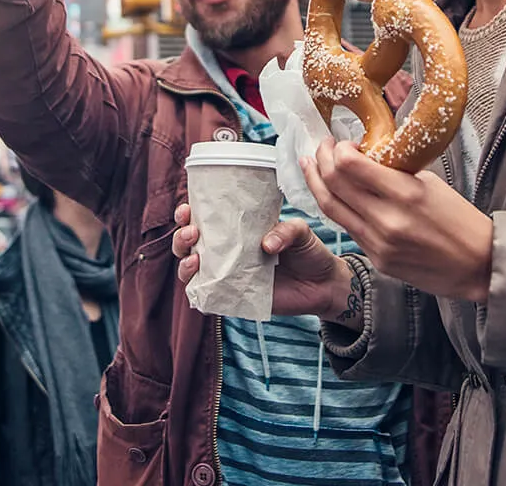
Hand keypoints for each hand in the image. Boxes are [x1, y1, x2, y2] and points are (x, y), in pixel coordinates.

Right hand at [173, 203, 361, 328]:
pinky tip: (201, 283)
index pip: (205, 219)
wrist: (324, 284)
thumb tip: (266, 244)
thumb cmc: (309, 252)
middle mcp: (228, 252)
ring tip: (195, 257)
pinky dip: (200, 292)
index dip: (189, 214)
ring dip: (185, 263)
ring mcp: (230, 275)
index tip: (188, 208)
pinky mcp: (236, 298)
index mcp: (238, 230)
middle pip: (189, 245)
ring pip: (192, 271)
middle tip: (192, 231)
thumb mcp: (301, 231)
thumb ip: (286, 231)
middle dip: (181, 237)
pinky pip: (209, 298)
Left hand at [301, 139, 493, 302]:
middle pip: (334, 184)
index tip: (343, 142)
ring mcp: (378, 243)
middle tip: (322, 147)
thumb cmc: (460, 219)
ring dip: (317, 182)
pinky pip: (347, 227)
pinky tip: (333, 194)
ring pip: (331, 208)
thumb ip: (394, 172)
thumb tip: (363, 157)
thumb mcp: (429, 183)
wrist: (479, 265)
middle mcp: (387, 219)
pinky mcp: (377, 259)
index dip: (339, 149)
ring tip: (310, 165)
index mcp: (405, 193)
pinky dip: (336, 206)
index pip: (350, 165)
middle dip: (322, 160)